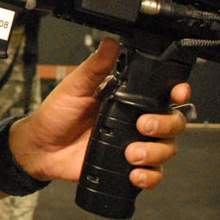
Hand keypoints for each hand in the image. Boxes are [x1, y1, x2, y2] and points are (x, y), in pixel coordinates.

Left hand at [7, 37, 187, 188]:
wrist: (41, 147)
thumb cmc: (56, 114)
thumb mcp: (75, 87)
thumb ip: (96, 67)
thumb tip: (111, 43)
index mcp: (127, 98)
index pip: (163, 94)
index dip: (178, 92)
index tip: (177, 93)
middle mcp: (135, 121)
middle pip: (174, 122)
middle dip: (167, 124)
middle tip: (144, 125)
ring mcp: (134, 145)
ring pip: (167, 149)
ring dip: (156, 152)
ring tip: (132, 153)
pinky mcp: (127, 168)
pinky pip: (152, 175)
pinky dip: (150, 176)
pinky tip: (135, 173)